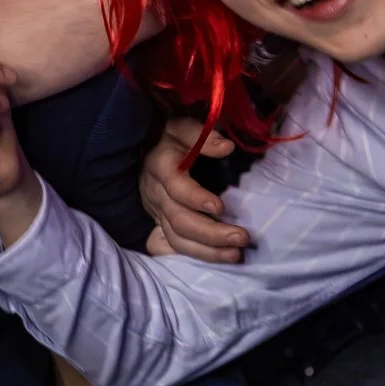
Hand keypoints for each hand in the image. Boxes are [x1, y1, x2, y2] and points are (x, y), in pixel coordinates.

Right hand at [139, 116, 248, 261]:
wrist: (142, 149)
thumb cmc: (168, 136)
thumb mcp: (182, 127)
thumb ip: (203, 136)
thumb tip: (227, 148)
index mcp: (160, 167)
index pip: (176, 187)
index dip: (196, 198)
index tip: (221, 206)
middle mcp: (156, 194)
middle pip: (179, 221)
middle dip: (211, 233)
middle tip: (242, 237)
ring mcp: (156, 212)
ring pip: (177, 239)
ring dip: (207, 251)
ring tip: (235, 255)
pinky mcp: (159, 222)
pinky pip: (174, 245)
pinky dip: (194, 255)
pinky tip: (216, 258)